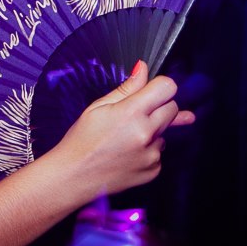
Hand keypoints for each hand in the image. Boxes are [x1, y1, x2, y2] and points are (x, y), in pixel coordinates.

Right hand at [46, 60, 195, 198]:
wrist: (73, 176)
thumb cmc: (81, 140)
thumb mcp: (98, 107)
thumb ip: (126, 88)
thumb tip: (143, 69)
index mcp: (131, 113)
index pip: (167, 88)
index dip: (159, 86)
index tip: (152, 90)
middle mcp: (146, 133)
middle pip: (173, 108)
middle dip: (159, 106)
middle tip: (136, 113)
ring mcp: (152, 154)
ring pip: (165, 132)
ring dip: (152, 131)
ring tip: (125, 138)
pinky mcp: (154, 170)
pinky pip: (159, 153)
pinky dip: (148, 151)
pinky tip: (127, 153)